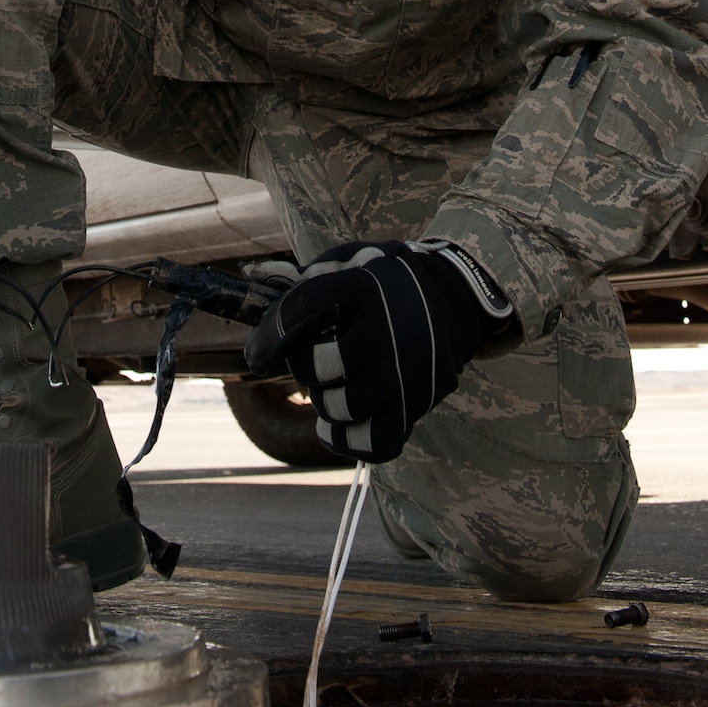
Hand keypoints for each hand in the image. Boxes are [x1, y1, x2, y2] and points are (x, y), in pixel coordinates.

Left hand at [244, 239, 513, 461]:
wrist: (453, 297)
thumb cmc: (383, 282)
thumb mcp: (346, 263)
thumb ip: (302, 284)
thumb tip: (254, 311)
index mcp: (364, 285)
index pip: (298, 313)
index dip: (268, 337)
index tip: (257, 355)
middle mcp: (388, 329)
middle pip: (316, 368)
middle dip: (304, 366)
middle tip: (316, 357)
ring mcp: (406, 372)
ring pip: (339, 407)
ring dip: (325, 400)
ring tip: (334, 384)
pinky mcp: (417, 406)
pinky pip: (371, 443)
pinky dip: (347, 438)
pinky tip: (340, 422)